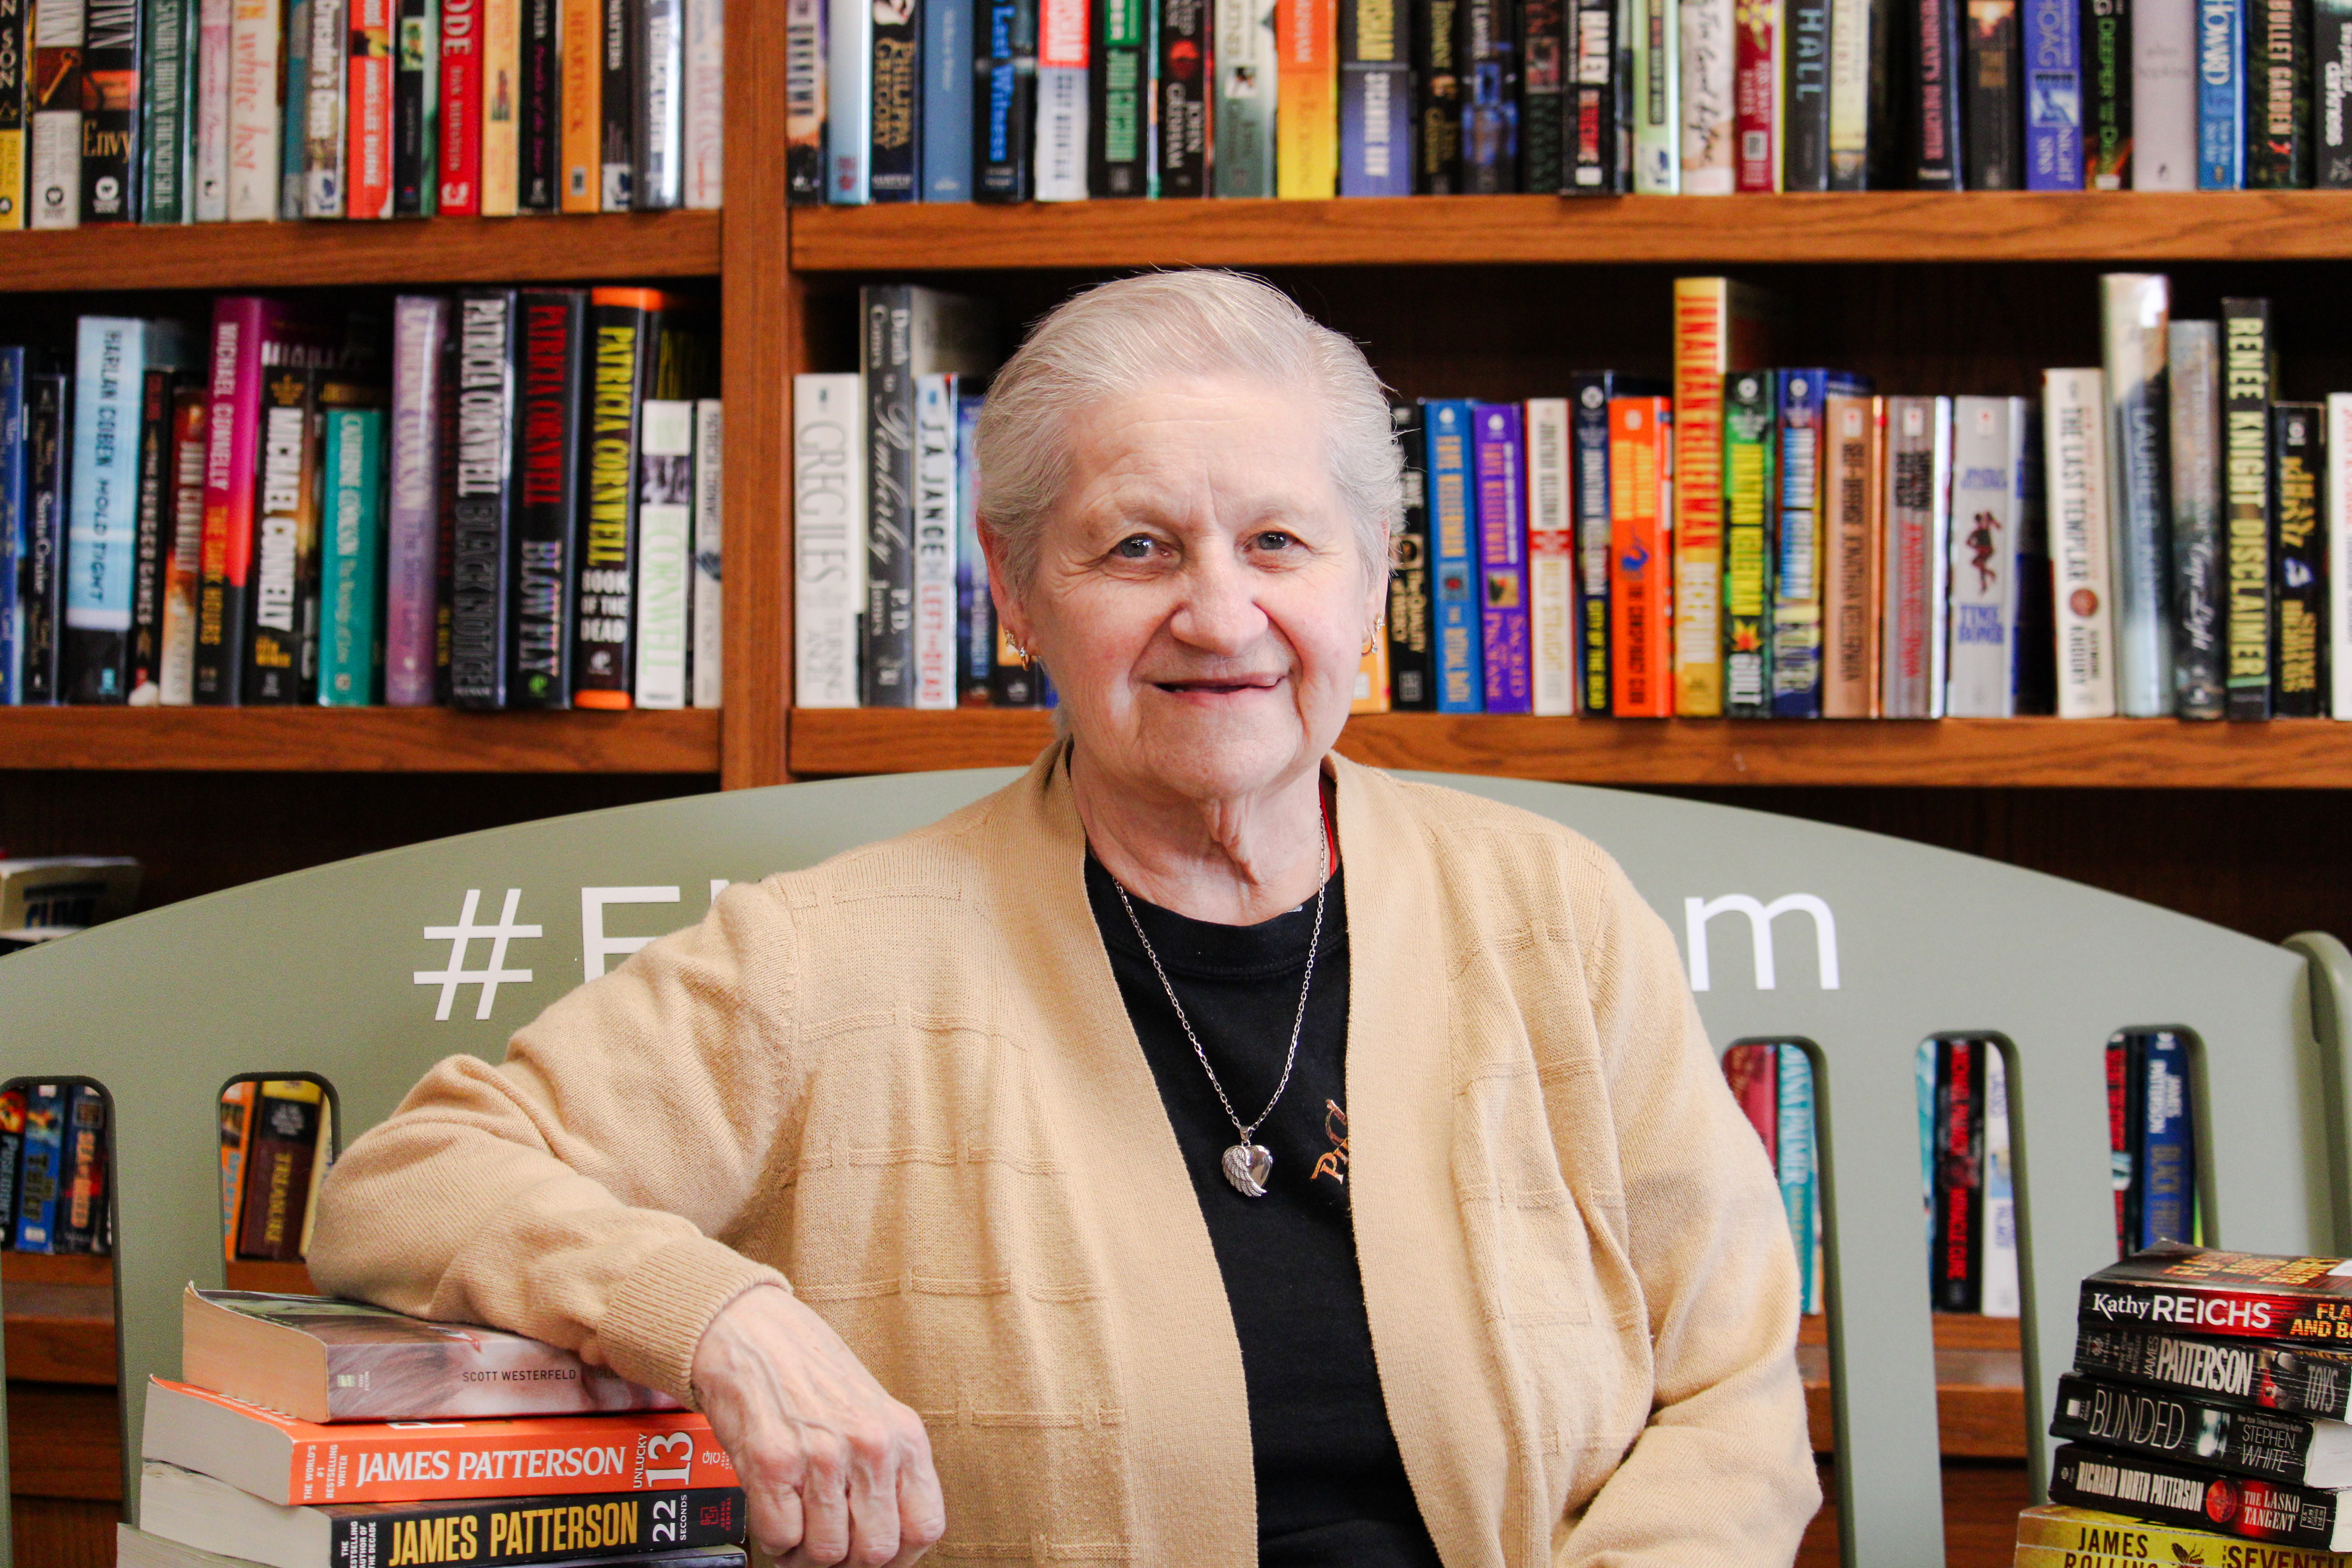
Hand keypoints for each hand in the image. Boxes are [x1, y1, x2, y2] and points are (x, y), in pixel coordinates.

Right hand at [690, 1284, 944, 1565]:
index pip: (925, 1526)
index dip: (900, 1556)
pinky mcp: (773, 1462)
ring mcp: (822, 1455)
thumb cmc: (813, 1377)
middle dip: (848, 1560)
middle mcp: (870, 1446)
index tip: (876, 1556)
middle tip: (828, 1541)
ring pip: (826, 1552)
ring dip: (806, 1550)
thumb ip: (889, 1473)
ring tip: (798, 1520)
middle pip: (875, 1551)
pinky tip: (775, 1507)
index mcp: (904, 1436)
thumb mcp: (874, 1416)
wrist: (755, 1336)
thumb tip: (888, 1544)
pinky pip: (781, 1538)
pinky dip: (775, 1537)